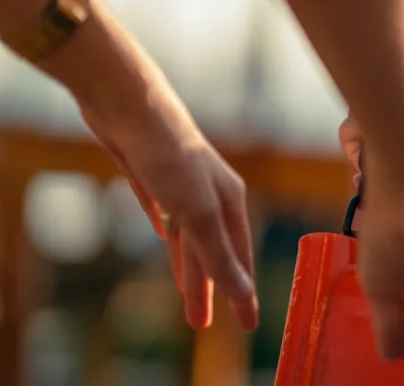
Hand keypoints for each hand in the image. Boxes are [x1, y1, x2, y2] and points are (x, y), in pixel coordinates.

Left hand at [81, 105, 257, 331]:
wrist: (130, 105)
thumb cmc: (170, 155)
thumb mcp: (196, 212)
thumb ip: (217, 253)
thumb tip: (240, 292)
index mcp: (228, 201)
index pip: (238, 257)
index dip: (241, 291)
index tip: (246, 323)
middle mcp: (209, 193)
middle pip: (212, 250)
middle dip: (209, 287)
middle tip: (202, 323)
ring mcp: (180, 184)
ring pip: (188, 236)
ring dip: (188, 267)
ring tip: (185, 298)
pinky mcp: (151, 175)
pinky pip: (164, 212)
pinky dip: (168, 230)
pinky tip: (163, 236)